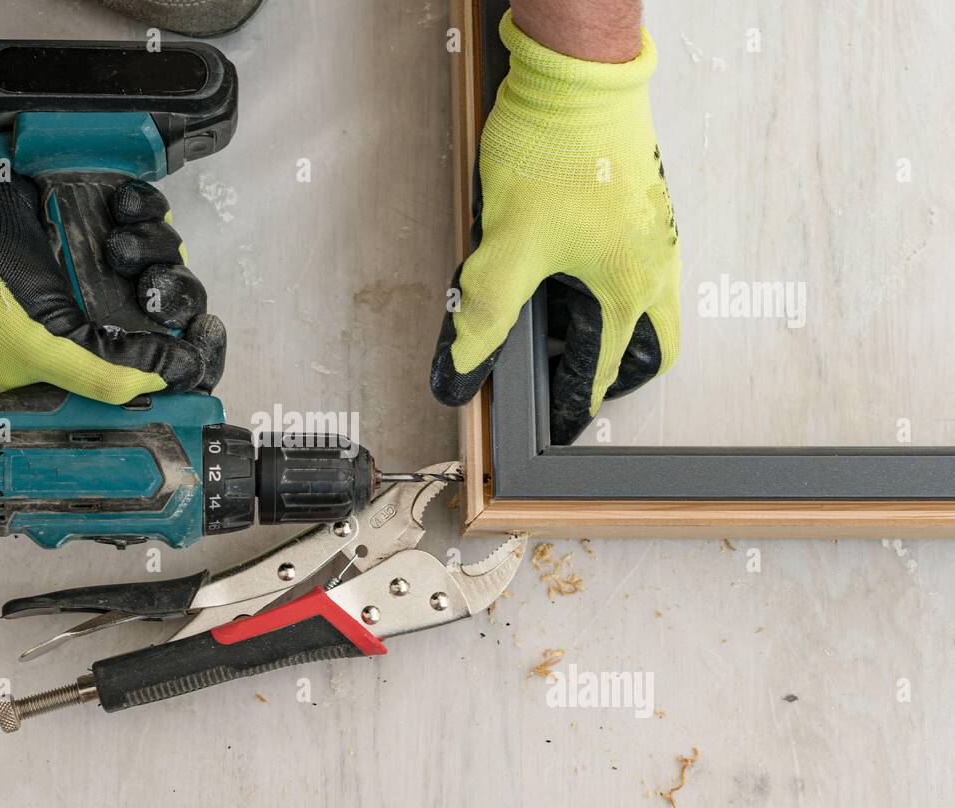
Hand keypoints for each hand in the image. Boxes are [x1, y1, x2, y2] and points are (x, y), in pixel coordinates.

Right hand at [0, 134, 223, 403]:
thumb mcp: (40, 353)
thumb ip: (104, 375)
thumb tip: (170, 376)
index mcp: (95, 353)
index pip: (165, 362)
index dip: (194, 352)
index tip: (203, 334)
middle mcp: (105, 311)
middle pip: (176, 305)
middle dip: (173, 292)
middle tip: (147, 284)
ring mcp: (103, 263)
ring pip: (167, 255)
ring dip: (155, 246)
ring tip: (118, 246)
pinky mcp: (97, 217)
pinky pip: (146, 212)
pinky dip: (144, 207)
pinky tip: (121, 207)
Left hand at [429, 10, 679, 444]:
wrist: (576, 77)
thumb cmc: (553, 153)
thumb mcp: (503, 253)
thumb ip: (480, 321)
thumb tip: (458, 373)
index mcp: (629, 290)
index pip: (602, 372)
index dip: (573, 405)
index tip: (561, 424)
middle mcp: (655, 266)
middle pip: (649, 348)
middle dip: (613, 374)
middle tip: (573, 384)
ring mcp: (655, 233)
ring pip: (647, 306)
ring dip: (609, 328)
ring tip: (558, 330)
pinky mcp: (642, 205)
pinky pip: (637, 266)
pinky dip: (607, 288)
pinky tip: (562, 273)